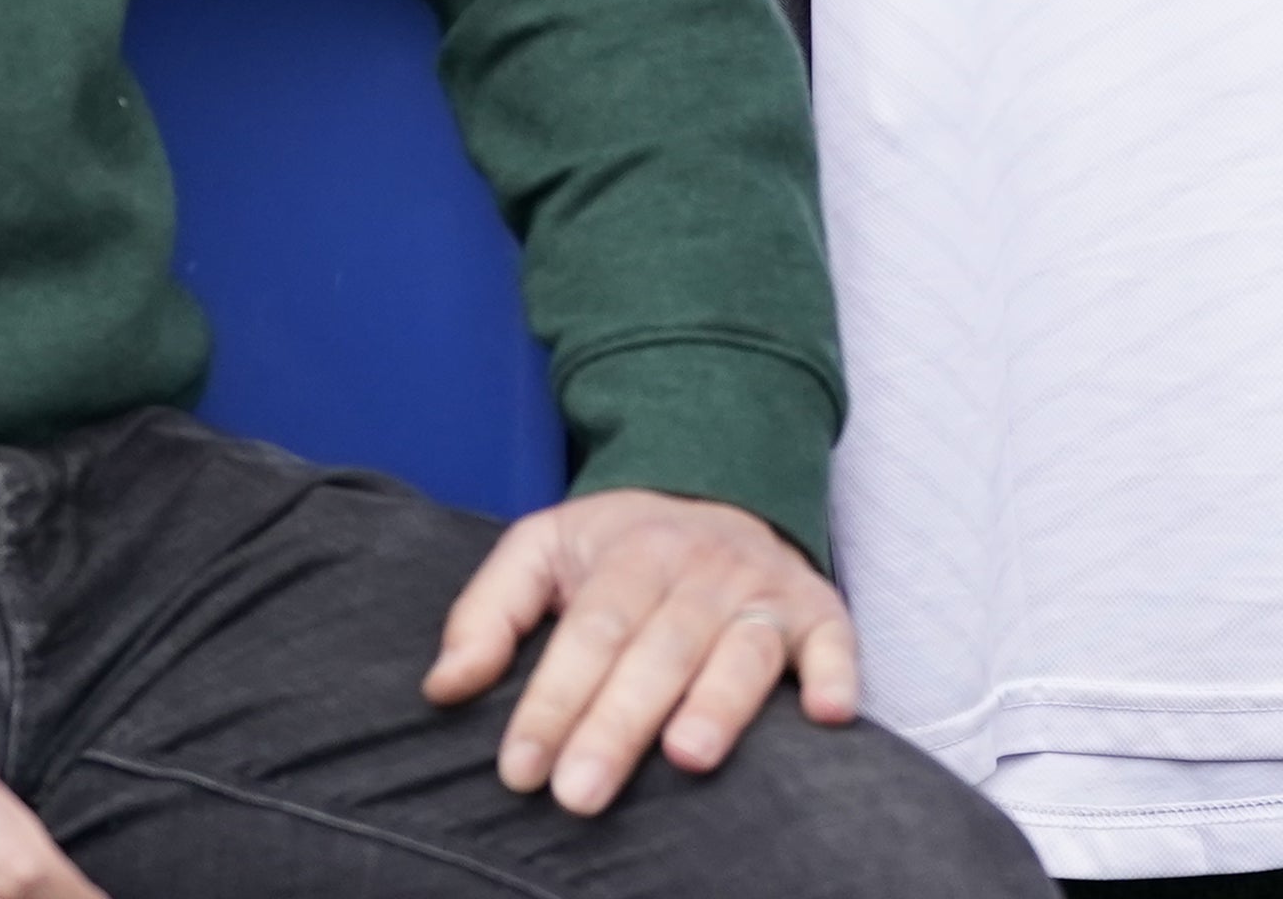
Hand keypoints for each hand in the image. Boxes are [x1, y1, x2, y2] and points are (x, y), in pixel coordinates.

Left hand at [424, 489, 858, 815]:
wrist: (721, 489)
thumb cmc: (619, 547)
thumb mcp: (542, 549)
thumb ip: (487, 613)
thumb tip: (445, 687)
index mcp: (632, 551)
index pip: (589, 632)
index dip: (553, 701)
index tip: (520, 771)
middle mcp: (703, 568)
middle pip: (658, 650)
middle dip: (617, 724)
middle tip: (579, 795)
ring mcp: (764, 590)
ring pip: (742, 650)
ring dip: (719, 703)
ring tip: (687, 759)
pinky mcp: (819, 612)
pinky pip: (835, 642)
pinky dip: (837, 674)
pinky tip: (828, 715)